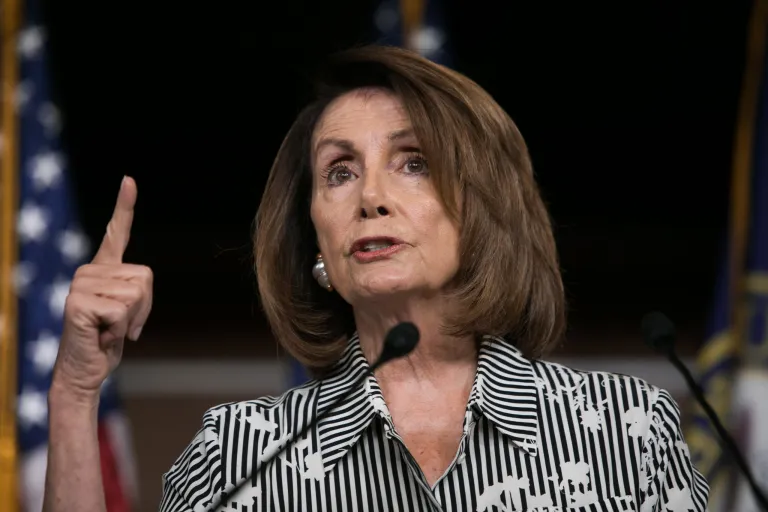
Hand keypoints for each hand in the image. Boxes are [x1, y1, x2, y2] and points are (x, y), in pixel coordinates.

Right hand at [52, 176, 152, 400]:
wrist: (85, 371)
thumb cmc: (108, 341)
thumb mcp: (128, 312)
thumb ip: (134, 291)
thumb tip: (139, 283)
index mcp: (102, 270)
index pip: (116, 233)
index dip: (124, 207)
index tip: (129, 180)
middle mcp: (89, 271)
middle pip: (145, 278)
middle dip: (143, 308)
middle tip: (120, 326)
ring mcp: (81, 284)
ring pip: (136, 295)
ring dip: (131, 320)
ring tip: (108, 330)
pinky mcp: (78, 302)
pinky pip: (123, 311)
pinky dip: (120, 330)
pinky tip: (101, 335)